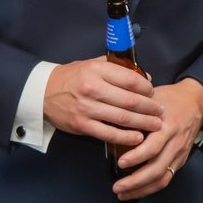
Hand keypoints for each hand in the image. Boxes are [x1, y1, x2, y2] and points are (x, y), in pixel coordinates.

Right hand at [43, 57, 162, 144]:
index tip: (153, 92)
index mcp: (97, 70)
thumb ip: (116, 68)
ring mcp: (87, 108)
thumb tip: (143, 77)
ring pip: (122, 118)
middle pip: (130, 100)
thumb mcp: (91, 64)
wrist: (42, 93)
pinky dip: (126, 137)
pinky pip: (109, 133)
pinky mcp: (82, 125)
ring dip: (143, 123)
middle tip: (160, 111)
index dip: (147, 88)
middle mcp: (93, 88)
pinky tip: (137, 138)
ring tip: (155, 125)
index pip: (130, 79)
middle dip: (150, 107)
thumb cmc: (71, 77)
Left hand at [112, 78, 202, 200]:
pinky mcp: (180, 160)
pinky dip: (150, 187)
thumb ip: (135, 108)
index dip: (137, 156)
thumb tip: (110, 117)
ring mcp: (179, 153)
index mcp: (167, 125)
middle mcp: (175, 142)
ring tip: (122, 194)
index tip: (120, 163)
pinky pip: (166, 178)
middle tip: (117, 186)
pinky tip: (136, 190)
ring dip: (142, 189)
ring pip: (162, 177)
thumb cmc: (170, 98)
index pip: (153, 146)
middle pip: (157, 168)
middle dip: (136, 181)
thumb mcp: (152, 97)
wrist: (196, 102)